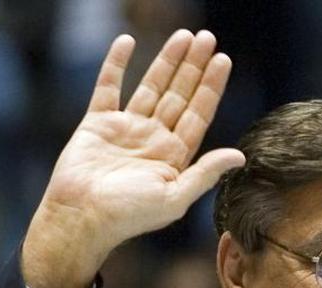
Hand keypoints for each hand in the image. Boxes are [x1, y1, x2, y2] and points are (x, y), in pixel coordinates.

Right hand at [22, 30, 245, 287]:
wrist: (81, 218)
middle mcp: (154, 139)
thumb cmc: (128, 216)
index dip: (211, 86)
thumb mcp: (174, 198)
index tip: (223, 60)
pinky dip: (116, 64)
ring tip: (184, 36)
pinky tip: (127, 41)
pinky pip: (108, 86)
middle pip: (180, 94)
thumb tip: (240, 155)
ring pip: (151, 86)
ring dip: (167, 60)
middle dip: (194, 66)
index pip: (198, 113)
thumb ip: (205, 174)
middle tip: (207, 38)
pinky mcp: (97, 123)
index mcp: (175, 156)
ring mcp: (127, 128)